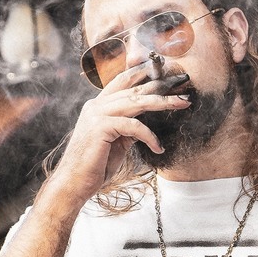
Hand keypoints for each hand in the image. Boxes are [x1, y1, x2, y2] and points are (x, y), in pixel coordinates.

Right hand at [48, 62, 191, 204]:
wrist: (74, 184)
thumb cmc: (95, 166)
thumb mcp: (117, 142)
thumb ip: (128, 127)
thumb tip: (146, 121)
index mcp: (98, 105)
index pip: (123, 81)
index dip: (145, 74)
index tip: (168, 73)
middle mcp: (96, 105)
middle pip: (134, 87)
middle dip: (161, 83)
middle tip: (183, 81)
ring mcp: (97, 114)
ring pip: (136, 101)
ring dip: (163, 101)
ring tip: (183, 102)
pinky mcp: (101, 127)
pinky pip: (133, 126)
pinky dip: (149, 136)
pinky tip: (158, 147)